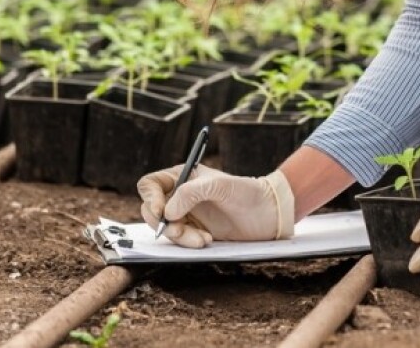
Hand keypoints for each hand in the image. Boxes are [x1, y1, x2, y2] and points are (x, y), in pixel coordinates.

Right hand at [137, 165, 294, 247]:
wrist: (269, 213)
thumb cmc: (247, 192)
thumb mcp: (219, 185)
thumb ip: (190, 193)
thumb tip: (167, 213)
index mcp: (182, 177)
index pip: (151, 185)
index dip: (150, 199)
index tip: (162, 213)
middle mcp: (180, 195)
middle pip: (153, 210)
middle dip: (163, 224)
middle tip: (179, 230)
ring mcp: (187, 214)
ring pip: (166, 229)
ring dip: (180, 237)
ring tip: (202, 239)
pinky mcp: (196, 231)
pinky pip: (180, 240)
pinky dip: (189, 243)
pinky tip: (207, 240)